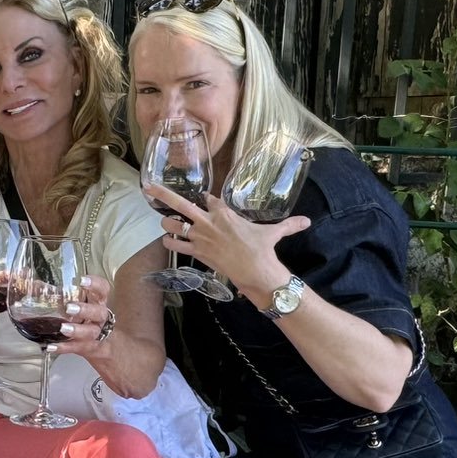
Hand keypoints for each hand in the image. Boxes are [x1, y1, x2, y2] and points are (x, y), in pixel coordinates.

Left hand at [58, 271, 117, 357]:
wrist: (102, 344)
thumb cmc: (85, 317)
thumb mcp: (77, 303)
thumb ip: (58, 294)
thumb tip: (35, 284)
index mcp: (98, 301)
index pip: (103, 289)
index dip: (95, 284)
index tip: (82, 280)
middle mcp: (100, 317)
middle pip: (98, 312)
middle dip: (85, 310)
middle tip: (69, 308)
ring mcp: (96, 333)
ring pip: (90, 332)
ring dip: (76, 330)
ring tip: (62, 328)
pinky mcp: (88, 348)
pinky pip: (77, 348)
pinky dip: (64, 347)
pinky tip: (51, 346)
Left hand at [146, 185, 308, 297]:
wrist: (255, 270)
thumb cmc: (263, 249)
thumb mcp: (274, 232)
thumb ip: (288, 224)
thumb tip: (307, 221)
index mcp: (225, 212)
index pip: (209, 198)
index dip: (205, 198)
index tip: (205, 198)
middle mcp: (209, 221)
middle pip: (181, 204)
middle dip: (163, 194)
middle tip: (149, 187)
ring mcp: (200, 237)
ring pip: (174, 224)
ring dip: (167, 223)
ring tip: (165, 221)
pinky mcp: (197, 252)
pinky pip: (176, 246)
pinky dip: (170, 243)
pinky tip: (168, 241)